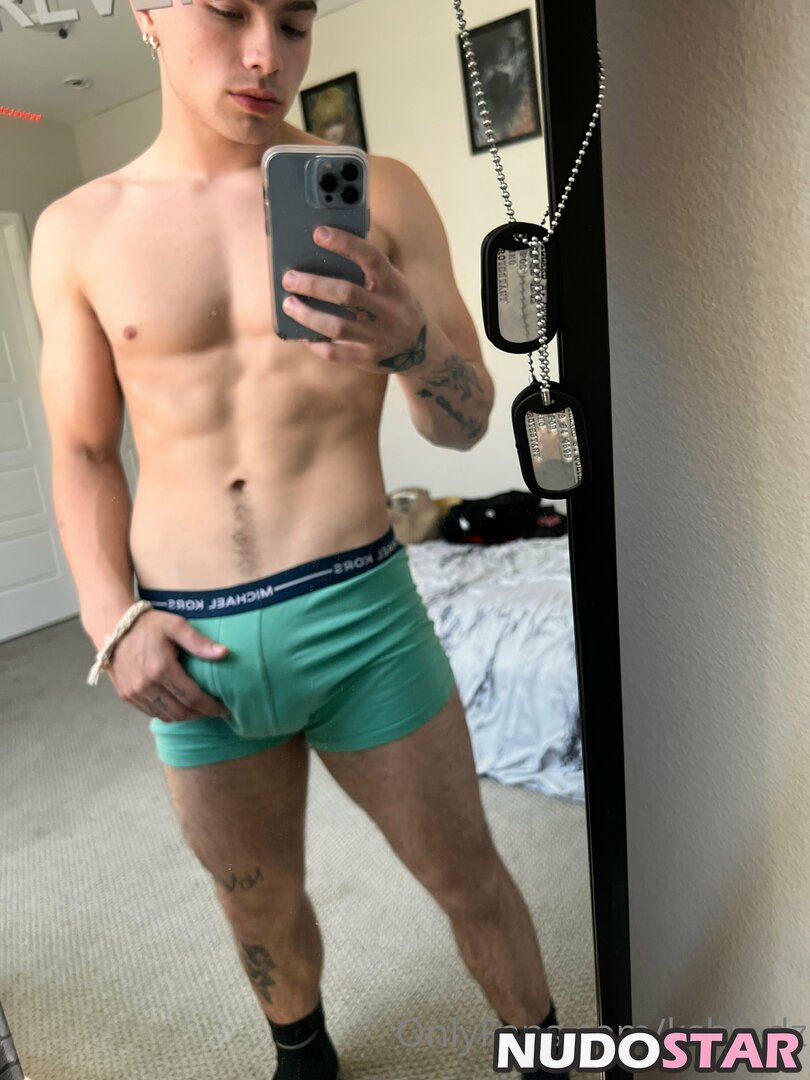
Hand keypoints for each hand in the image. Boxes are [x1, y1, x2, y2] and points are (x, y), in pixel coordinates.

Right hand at [104, 608, 230, 722]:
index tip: (224, 710)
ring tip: (197, 709)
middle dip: (200, 714)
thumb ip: (199, 642)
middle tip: (212, 709)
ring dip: (184, 716)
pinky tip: (177, 705)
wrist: (113, 626)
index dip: (211, 707)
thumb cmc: (148, 624)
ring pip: (166, 716)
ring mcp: (134, 693)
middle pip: (181, 712)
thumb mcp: (176, 626)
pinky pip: (152, 712)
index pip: (193, 698)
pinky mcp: (126, 695)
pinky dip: (167, 713)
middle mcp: (147, 685)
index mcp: (162, 669)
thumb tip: (225, 653)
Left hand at [280, 227, 427, 373]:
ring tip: (288, 304)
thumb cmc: (396, 307)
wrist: (421, 350)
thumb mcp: (393, 286)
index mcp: (395, 286)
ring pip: (336, 326)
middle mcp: (389, 311)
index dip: (345, 243)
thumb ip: (368, 273)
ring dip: (307, 315)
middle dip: (313, 284)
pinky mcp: (368, 358)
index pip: (371, 258)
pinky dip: (315, 343)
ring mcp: (379, 337)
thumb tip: (322, 255)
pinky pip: (334, 352)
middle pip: (346, 294)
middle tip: (289, 278)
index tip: (318, 233)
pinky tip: (303, 334)